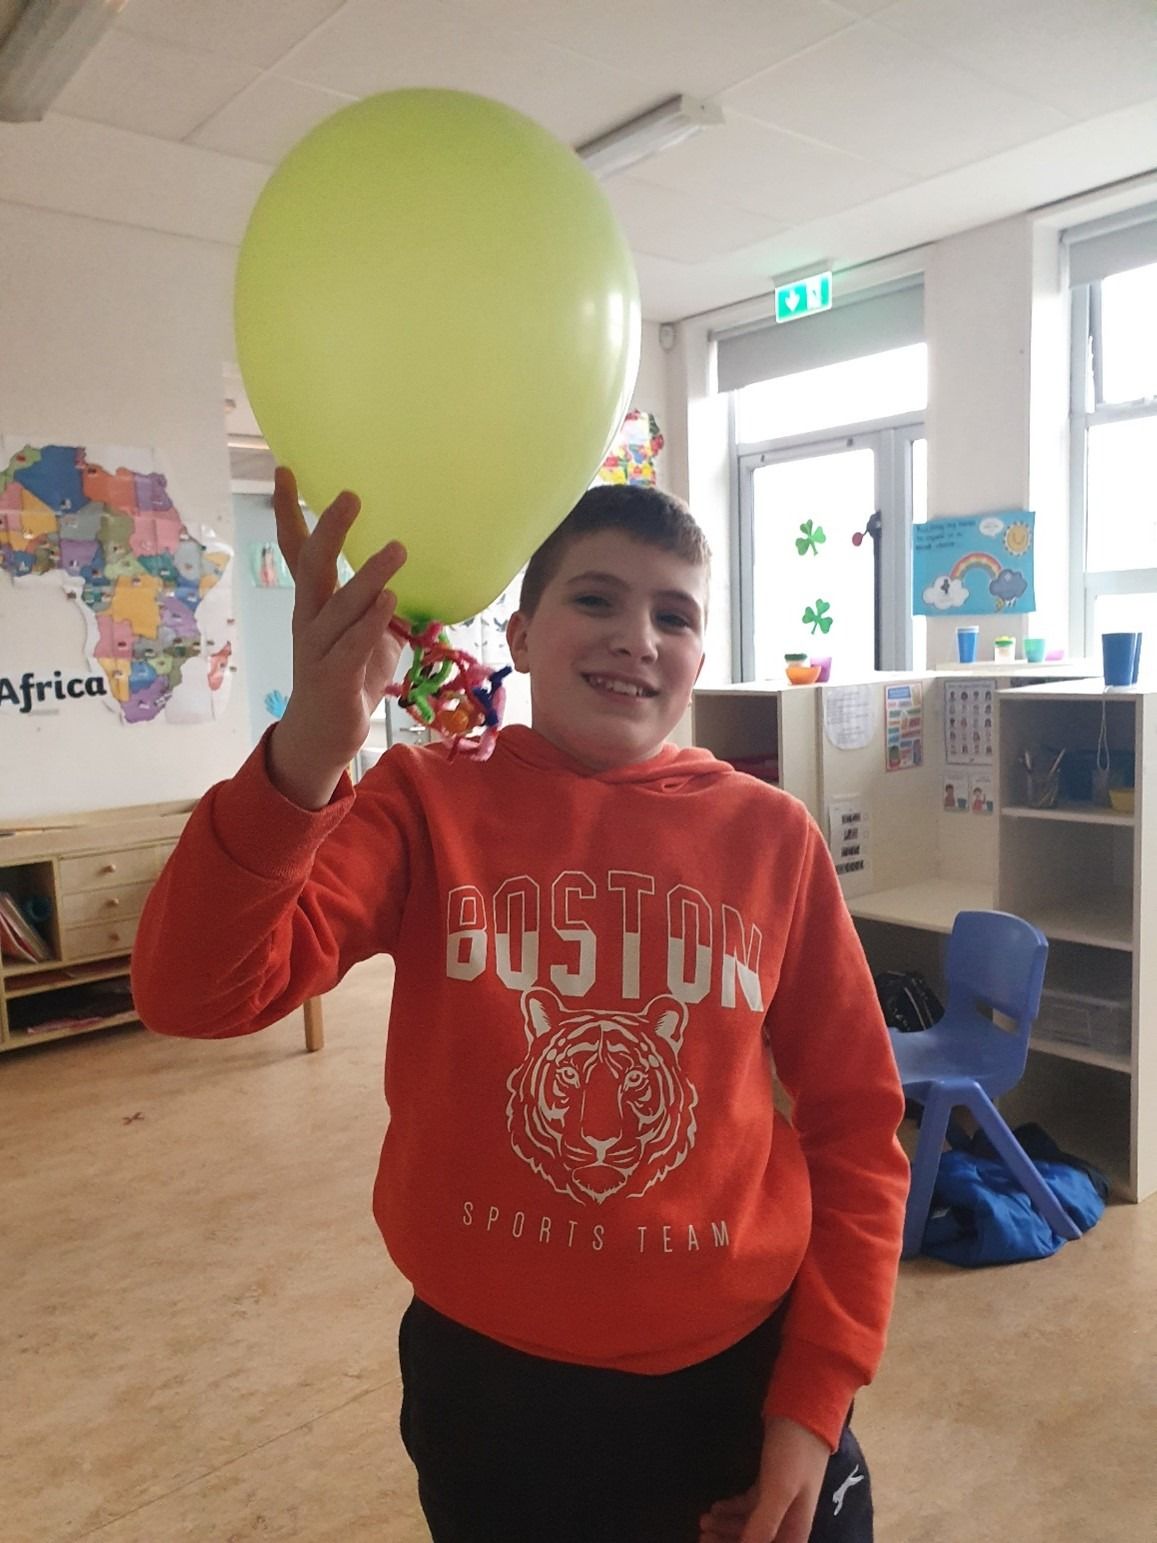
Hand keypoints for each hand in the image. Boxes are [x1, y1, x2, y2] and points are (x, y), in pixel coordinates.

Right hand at [268, 466, 406, 807]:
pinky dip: (370, 624)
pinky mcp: (333, 679)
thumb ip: (373, 600)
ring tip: (398, 549)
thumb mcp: (363, 631)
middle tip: (350, 496)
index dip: (291, 512)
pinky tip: (389, 601)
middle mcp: (309, 621)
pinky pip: (351, 647)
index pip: (296, 550)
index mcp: (314, 604)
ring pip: (339, 607)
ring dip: (368, 577)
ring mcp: (317, 650)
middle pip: (312, 568)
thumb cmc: (347, 677)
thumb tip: (399, 569)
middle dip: (330, 531)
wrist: (323, 735)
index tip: (286, 469)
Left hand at [699, 1418, 828, 1542]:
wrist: (803, 1411)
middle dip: (729, 1540)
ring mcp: (780, 1501)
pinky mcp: (771, 1484)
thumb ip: (764, 1524)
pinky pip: (749, 1506)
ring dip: (727, 1525)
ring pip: (750, 1525)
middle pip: (756, 1541)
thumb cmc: (794, 1453)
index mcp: (795, 1529)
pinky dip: (733, 1509)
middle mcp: (789, 1520)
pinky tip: (717, 1506)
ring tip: (704, 1519)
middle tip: (703, 1535)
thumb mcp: (779, 1491)